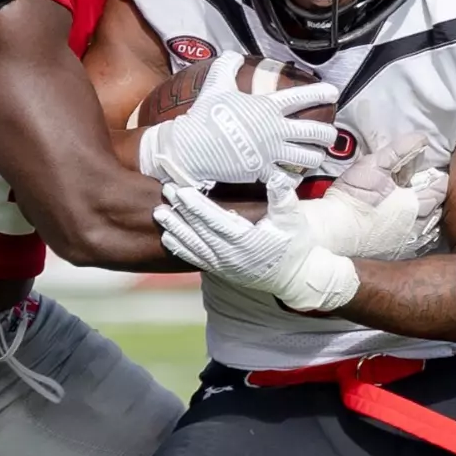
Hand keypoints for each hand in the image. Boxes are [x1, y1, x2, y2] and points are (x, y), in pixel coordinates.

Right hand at [138, 60, 341, 186]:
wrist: (191, 147)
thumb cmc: (204, 115)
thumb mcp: (215, 85)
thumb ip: (227, 66)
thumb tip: (232, 54)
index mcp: (267, 107)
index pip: (302, 97)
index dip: (321, 93)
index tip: (334, 93)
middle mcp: (275, 130)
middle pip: (315, 132)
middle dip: (329, 134)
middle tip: (331, 135)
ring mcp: (270, 153)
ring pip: (308, 158)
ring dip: (316, 157)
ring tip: (316, 156)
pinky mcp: (262, 172)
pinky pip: (288, 178)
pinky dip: (294, 177)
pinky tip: (294, 175)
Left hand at [156, 177, 357, 312]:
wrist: (296, 279)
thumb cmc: (296, 245)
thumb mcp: (294, 220)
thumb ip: (283, 198)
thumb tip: (275, 177)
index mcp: (247, 240)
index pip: (215, 220)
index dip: (196, 205)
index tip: (180, 190)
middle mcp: (232, 255)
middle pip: (200, 231)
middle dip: (181, 212)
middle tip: (164, 193)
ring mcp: (225, 266)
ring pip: (194, 247)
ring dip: (175, 230)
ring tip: (159, 214)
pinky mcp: (222, 272)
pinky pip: (196, 260)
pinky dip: (181, 249)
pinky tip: (168, 238)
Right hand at [299, 134, 447, 259]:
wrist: (332, 233)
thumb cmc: (353, 198)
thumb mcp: (373, 166)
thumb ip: (399, 151)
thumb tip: (421, 138)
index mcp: (418, 202)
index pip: (440, 187)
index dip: (436, 178)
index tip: (430, 174)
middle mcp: (420, 225)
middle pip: (438, 209)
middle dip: (433, 199)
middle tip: (422, 191)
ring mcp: (411, 243)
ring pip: (431, 229)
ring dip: (428, 219)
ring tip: (416, 212)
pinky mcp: (399, 256)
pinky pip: (419, 245)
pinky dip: (418, 237)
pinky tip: (407, 232)